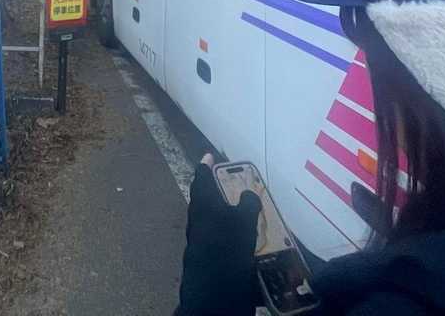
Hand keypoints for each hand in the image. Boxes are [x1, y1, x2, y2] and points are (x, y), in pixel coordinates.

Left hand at [178, 154, 260, 315]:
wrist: (214, 290)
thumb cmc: (227, 247)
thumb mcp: (243, 221)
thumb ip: (247, 204)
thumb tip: (248, 193)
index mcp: (203, 205)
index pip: (202, 179)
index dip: (206, 166)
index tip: (208, 156)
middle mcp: (197, 220)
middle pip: (203, 199)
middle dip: (214, 190)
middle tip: (227, 182)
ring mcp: (198, 239)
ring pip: (209, 218)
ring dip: (221, 212)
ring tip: (241, 210)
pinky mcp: (204, 257)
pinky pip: (215, 236)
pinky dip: (226, 231)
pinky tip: (240, 238)